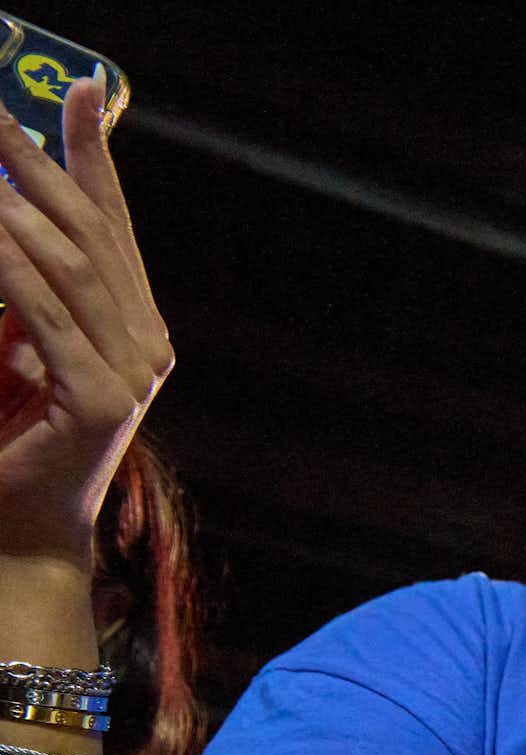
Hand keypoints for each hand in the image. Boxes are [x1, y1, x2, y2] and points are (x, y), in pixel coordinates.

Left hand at [0, 77, 171, 568]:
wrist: (19, 531)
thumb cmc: (8, 440)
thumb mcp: (15, 342)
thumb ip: (20, 289)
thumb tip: (3, 217)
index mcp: (137, 328)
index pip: (114, 225)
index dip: (95, 153)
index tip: (79, 87)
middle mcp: (147, 346)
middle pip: (95, 234)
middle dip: (44, 165)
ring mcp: (131, 377)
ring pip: (75, 268)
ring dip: (21, 207)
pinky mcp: (100, 403)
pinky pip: (48, 318)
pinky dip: (12, 270)